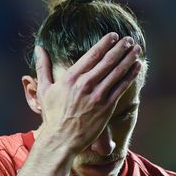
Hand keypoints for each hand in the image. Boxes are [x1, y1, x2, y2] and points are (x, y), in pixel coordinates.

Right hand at [33, 33, 141, 153]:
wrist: (61, 140)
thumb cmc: (52, 115)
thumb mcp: (44, 89)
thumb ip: (43, 67)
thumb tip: (39, 48)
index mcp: (70, 78)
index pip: (92, 55)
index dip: (105, 43)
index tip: (113, 35)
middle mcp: (85, 84)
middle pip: (107, 61)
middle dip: (120, 48)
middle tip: (129, 39)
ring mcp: (97, 96)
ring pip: (117, 72)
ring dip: (128, 59)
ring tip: (136, 49)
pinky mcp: (106, 107)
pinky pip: (121, 88)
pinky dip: (130, 76)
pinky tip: (136, 67)